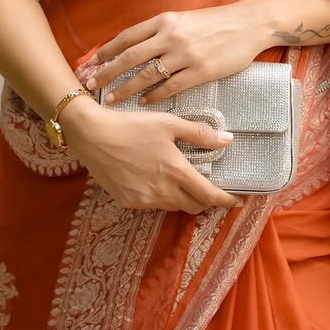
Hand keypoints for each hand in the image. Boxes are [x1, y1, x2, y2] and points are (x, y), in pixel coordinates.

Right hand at [60, 98, 240, 213]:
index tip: (238, 201)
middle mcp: (163, 191)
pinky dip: (163, 197)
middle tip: (210, 188)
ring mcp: (144, 200)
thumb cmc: (132, 125)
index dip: (226, 201)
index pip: (209, 195)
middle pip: (194, 206)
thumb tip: (228, 140)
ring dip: (184, 198)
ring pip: (174, 207)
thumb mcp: (168, 123)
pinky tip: (158, 181)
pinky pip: (154, 205)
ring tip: (184, 182)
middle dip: (205, 200)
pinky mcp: (129, 202)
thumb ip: (199, 134)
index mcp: (176, 171)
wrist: (92, 135)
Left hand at [87, 6, 264, 105]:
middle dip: (107, 73)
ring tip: (112, 100)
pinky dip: (154, 96)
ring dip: (126, 89)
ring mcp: (185, 54)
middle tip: (90, 86)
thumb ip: (160, 31)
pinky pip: (171, 87)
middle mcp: (171, 36)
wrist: (248, 24)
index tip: (91, 63)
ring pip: (147, 75)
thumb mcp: (183, 19)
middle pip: (130, 57)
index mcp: (164, 20)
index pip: (127, 37)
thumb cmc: (214, 22)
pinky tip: (144, 103)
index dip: (107, 51)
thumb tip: (135, 46)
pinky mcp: (201, 71)